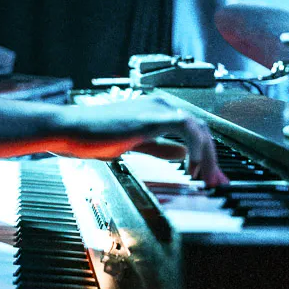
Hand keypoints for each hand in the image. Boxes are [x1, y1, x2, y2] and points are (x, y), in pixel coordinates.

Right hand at [61, 98, 227, 185]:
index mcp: (156, 110)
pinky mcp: (152, 116)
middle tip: (218, 183)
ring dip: (208, 156)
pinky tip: (192, 167)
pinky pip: (187, 128)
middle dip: (213, 159)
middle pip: (201, 129)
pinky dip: (195, 148)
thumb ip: (160, 146)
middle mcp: (161, 104)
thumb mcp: (134, 144)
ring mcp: (157, 107)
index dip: (206, 154)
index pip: (193, 130)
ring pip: (199, 128)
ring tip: (207, 179)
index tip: (211, 178)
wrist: (71, 130)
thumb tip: (182, 153)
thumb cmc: (93, 137)